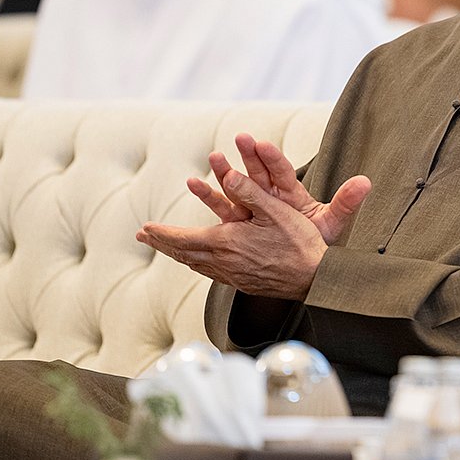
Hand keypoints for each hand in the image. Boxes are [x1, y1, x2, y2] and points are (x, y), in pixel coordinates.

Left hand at [138, 166, 334, 298]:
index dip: (162, 233)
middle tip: (146, 236)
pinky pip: (211, 272)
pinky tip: (200, 261)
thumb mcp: (276, 209)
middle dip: (163, 243)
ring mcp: (234, 275)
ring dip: (178, 253)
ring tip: (167, 247)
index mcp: (227, 243)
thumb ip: (250, 192)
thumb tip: (230, 176)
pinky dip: (197, 262)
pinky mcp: (244, 282)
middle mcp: (224, 262)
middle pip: (184, 253)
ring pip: (196, 264)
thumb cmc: (299, 243)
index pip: (183, 239)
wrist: (315, 278)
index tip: (145, 228)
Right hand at [187, 132, 370, 245]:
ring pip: (239, 186)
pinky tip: (194, 183)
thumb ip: (346, 203)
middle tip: (240, 138)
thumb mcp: (332, 224)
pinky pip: (225, 206)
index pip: (284, 172)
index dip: (274, 158)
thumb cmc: (319, 242)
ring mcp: (256, 207)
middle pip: (260, 173)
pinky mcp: (242, 220)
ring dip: (226, 172)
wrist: (303, 264)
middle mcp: (273, 197)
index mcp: (294, 195)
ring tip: (214, 156)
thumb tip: (366, 182)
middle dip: (250, 155)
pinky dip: (211, 195)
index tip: (263, 144)